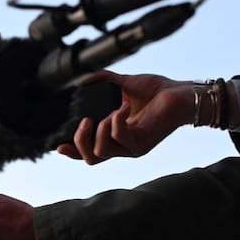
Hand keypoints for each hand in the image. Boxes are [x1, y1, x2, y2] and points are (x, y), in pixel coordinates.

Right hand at [56, 72, 195, 164]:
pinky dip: (116, 120)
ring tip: (109, 112)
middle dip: (79, 141)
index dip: (72, 152)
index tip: (58, 146)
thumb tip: (84, 80)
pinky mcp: (142, 144)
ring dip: (99, 129)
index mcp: (116, 135)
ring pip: (101, 152)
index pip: (90, 150)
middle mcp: (123, 146)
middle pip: (91, 159)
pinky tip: (125, 107)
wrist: (181, 93)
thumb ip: (104, 81)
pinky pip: (119, 138)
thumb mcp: (124, 83)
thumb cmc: (158, 90)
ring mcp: (132, 147)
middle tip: (85, 121)